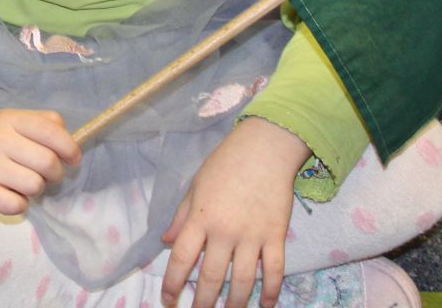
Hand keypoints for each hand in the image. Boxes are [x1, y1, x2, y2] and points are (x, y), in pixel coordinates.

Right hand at [0, 109, 79, 214]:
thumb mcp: (16, 125)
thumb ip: (46, 125)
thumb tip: (71, 146)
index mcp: (10, 118)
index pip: (53, 131)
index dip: (70, 149)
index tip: (72, 159)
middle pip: (48, 163)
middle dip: (53, 174)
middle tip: (42, 174)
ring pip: (35, 186)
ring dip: (34, 190)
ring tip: (20, 182)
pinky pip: (18, 205)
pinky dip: (19, 204)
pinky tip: (7, 194)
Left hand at [160, 117, 308, 307]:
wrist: (264, 150)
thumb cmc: (224, 165)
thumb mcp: (195, 187)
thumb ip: (181, 216)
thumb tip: (165, 241)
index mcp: (200, 218)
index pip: (181, 257)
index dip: (172, 283)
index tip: (168, 300)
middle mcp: (224, 231)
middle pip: (211, 276)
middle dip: (202, 301)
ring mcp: (252, 236)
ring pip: (243, 280)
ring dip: (235, 303)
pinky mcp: (276, 236)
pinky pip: (274, 270)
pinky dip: (271, 291)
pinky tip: (265, 305)